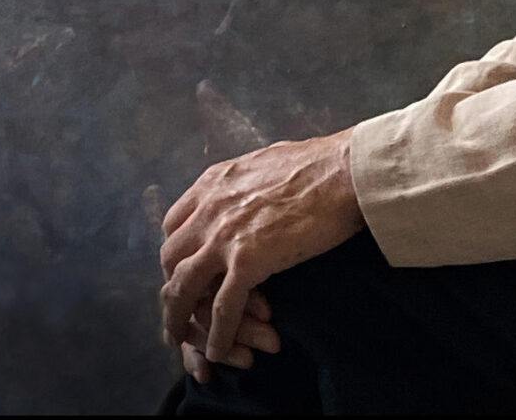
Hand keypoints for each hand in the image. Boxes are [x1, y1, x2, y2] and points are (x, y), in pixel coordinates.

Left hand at [160, 128, 363, 366]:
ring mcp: (225, 236)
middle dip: (171, 289)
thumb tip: (254, 186)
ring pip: (183, 288)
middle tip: (177, 313)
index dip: (176, 254)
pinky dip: (218, 336)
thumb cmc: (321, 164)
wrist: (346, 171)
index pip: (174, 225)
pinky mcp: (249, 260)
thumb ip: (248, 180)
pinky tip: (219, 353)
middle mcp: (210, 208)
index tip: (183, 273)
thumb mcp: (266, 162)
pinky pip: (222, 308)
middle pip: (170, 260)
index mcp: (214, 183)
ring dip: (179, 320)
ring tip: (183, 341)